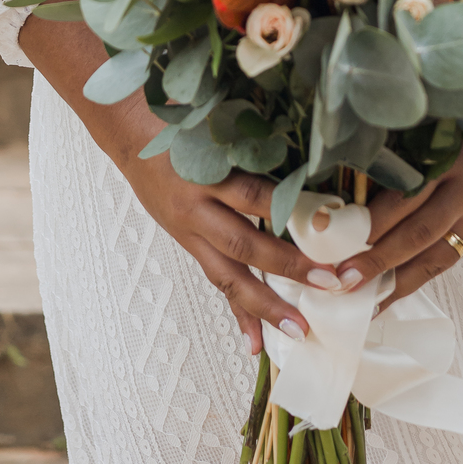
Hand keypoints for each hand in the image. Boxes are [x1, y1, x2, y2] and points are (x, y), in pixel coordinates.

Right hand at [119, 134, 322, 357]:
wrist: (132, 134)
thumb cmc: (183, 121)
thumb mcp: (218, 122)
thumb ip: (255, 141)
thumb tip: (310, 153)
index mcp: (205, 171)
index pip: (253, 193)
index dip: (290, 208)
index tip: (330, 223)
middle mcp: (196, 207)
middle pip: (245, 243)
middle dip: (289, 266)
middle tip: (329, 282)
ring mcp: (190, 230)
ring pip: (229, 275)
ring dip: (265, 305)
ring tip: (298, 328)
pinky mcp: (188, 244)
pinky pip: (215, 282)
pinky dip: (237, 313)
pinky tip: (256, 343)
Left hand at [333, 105, 462, 305]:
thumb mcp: (440, 125)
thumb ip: (405, 151)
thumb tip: (350, 181)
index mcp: (455, 162)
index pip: (407, 197)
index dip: (372, 220)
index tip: (335, 234)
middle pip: (419, 235)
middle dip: (378, 261)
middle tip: (342, 280)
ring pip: (435, 259)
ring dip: (396, 283)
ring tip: (363, 303)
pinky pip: (447, 262)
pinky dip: (418, 280)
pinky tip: (392, 294)